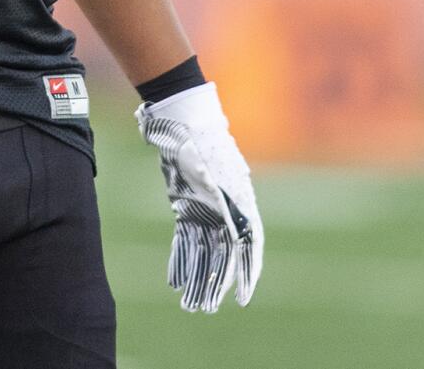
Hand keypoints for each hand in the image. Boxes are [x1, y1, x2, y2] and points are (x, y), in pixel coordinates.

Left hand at [136, 82, 264, 312]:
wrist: (181, 114)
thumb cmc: (200, 139)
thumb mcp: (212, 171)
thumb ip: (224, 201)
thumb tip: (237, 233)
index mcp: (238, 200)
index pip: (248, 245)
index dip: (247, 273)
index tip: (242, 298)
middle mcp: (224, 207)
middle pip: (222, 253)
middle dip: (215, 282)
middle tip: (205, 309)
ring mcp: (205, 206)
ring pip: (203, 250)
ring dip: (197, 276)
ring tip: (189, 303)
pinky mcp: (185, 203)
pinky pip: (186, 237)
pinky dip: (181, 258)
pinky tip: (175, 280)